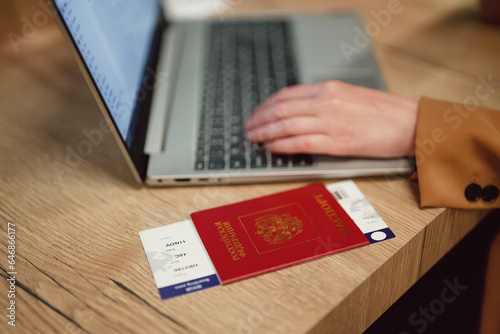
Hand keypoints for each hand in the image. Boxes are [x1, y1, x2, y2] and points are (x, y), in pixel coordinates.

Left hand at [245, 80, 418, 157]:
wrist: (410, 123)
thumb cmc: (384, 112)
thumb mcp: (350, 96)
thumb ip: (324, 101)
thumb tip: (299, 111)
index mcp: (329, 89)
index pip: (287, 95)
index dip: (266, 105)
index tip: (256, 113)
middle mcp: (327, 102)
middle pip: (281, 110)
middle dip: (260, 120)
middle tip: (248, 128)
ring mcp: (331, 122)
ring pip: (287, 125)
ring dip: (265, 133)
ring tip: (254, 139)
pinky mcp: (338, 142)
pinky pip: (301, 142)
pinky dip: (282, 145)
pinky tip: (272, 148)